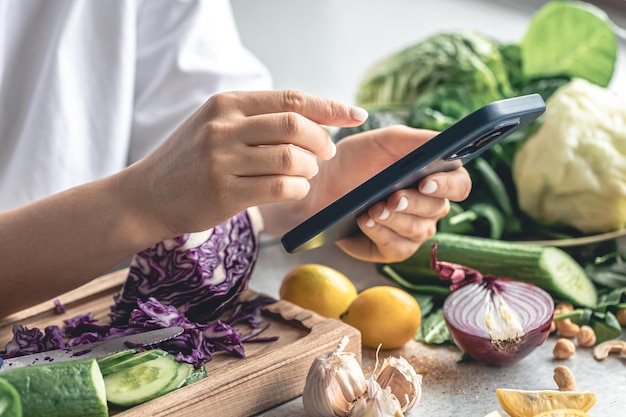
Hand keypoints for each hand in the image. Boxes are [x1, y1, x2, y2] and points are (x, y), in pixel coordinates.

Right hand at [127, 90, 367, 238]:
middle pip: (295, 125)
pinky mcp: (224, 193)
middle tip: (325, 153)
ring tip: (305, 173)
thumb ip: (258, 119)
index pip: (291, 98)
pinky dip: (298, 189)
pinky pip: (280, 188)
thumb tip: (315, 118)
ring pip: (290, 158)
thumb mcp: (217, 126)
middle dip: (321, 140)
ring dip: (309, 168)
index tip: (356, 114)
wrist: (147, 195)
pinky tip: (294, 190)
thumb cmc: (190, 160)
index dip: (330, 106)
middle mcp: (223, 127)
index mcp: (227, 104)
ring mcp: (222, 160)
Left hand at [306, 125, 471, 262]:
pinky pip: (399, 248)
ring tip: (373, 209)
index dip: (448, 185)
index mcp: (434, 177)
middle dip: (414, 203)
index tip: (427, 181)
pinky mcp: (392, 248)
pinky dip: (382, 234)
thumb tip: (445, 142)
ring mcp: (412, 229)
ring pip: (419, 230)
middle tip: (393, 197)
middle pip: (439, 209)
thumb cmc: (354, 160)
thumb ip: (416, 140)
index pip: (460, 184)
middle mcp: (429, 206)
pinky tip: (365, 221)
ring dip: (395, 219)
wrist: (320, 185)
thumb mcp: (383, 142)